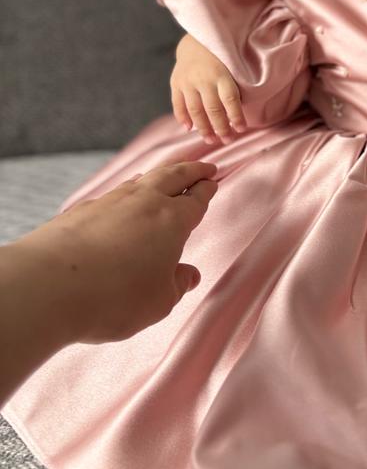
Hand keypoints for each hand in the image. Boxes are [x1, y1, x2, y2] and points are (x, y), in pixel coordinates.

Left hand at [10, 160, 218, 345]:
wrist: (50, 284)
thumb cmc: (113, 297)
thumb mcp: (158, 302)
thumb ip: (176, 286)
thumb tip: (188, 275)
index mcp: (172, 221)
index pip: (196, 198)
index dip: (206, 188)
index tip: (213, 180)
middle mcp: (145, 203)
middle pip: (174, 175)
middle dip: (191, 169)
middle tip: (203, 165)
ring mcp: (111, 202)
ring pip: (144, 179)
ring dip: (160, 174)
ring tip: (168, 174)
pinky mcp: (84, 209)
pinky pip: (115, 192)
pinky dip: (129, 190)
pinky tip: (126, 197)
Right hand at [171, 33, 244, 144]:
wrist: (197, 39)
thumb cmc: (222, 57)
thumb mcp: (232, 65)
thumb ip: (233, 87)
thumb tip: (239, 116)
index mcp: (222, 73)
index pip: (230, 99)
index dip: (236, 116)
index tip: (241, 129)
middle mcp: (203, 78)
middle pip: (213, 109)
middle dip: (221, 128)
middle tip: (227, 141)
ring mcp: (187, 80)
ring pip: (195, 110)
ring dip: (203, 128)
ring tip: (210, 140)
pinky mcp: (175, 82)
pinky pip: (177, 104)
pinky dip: (183, 117)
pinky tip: (189, 128)